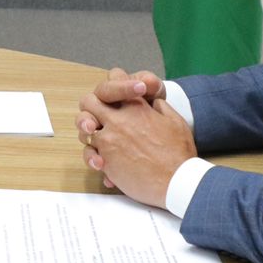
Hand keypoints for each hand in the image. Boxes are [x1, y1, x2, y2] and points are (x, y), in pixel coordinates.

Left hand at [77, 70, 193, 208]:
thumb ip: (159, 107)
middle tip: (98, 119)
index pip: (114, 80)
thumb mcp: (174, 120)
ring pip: (84, 130)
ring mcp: (108, 140)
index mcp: (135, 106)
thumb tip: (151, 102)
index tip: (116, 98)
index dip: (112, 86)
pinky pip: (91, 154)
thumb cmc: (178, 153)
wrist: (176, 182)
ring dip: (91, 135)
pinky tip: (106, 164)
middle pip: (88, 102)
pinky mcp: (105, 161)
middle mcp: (117, 119)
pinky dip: (96, 159)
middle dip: (91, 108)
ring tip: (104, 144)